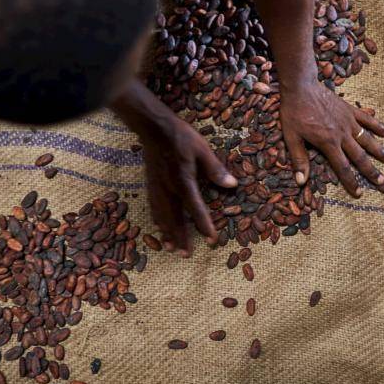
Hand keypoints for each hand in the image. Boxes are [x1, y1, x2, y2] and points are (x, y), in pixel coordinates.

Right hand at [137, 115, 237, 254]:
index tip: (211, 240)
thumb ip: (215, 169)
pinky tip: (160, 227)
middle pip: (175, 218)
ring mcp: (157, 187)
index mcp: (183, 180)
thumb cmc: (180, 136)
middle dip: (181, 237)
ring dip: (168, 233)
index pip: (195, 208)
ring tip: (172, 248)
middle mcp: (168, 188)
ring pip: (162, 216)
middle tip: (186, 255)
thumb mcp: (202, 149)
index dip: (204, 225)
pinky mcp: (150, 184)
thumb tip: (232, 185)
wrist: (153, 127)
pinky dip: (157, 221)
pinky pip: (154, 208)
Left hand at [279, 81, 383, 196]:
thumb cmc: (294, 113)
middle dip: (371, 171)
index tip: (359, 193)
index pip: (343, 167)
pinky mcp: (350, 110)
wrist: (301, 87)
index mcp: (328, 143)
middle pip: (360, 156)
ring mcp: (348, 121)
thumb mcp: (292, 138)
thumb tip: (301, 182)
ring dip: (379, 151)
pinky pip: (366, 119)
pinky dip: (377, 126)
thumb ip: (299, 160)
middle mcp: (342, 134)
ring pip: (367, 139)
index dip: (351, 181)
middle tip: (383, 183)